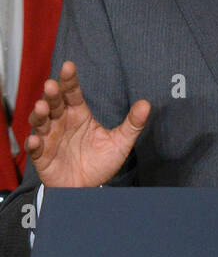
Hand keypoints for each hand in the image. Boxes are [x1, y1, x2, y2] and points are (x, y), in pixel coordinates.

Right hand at [24, 61, 149, 188]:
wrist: (88, 189)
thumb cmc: (100, 162)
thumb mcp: (120, 142)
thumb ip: (132, 124)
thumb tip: (146, 104)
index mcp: (78, 114)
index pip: (72, 92)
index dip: (69, 80)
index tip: (69, 66)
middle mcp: (62, 122)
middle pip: (54, 104)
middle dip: (52, 94)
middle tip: (51, 85)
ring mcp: (50, 139)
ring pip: (40, 123)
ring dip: (39, 115)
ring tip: (42, 107)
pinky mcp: (42, 157)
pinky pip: (35, 150)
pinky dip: (33, 144)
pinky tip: (35, 140)